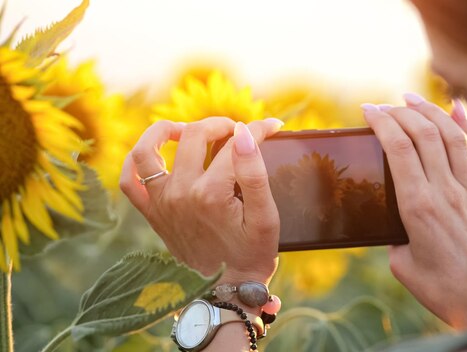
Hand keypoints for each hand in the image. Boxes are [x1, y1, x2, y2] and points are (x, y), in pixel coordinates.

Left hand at [120, 117, 283, 285]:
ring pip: (149, 150)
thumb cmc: (252, 253)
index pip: (235, 144)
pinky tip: (157, 153)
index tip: (273, 126)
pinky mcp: (153, 213)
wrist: (226, 290)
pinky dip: (135, 162)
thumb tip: (244, 132)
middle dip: (220, 124)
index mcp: (212, 193)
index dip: (258, 130)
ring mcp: (162, 202)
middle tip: (236, 131)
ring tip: (187, 129)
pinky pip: (130, 181)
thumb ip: (255, 172)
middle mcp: (181, 193)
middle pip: (195, 136)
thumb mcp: (266, 216)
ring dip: (166, 130)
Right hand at [363, 96, 466, 329]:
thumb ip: (395, 234)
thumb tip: (394, 219)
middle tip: (384, 105)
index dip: (382, 122)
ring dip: (431, 111)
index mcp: (418, 207)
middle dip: (400, 111)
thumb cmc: (439, 288)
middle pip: (424, 133)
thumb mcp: (401, 264)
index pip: (398, 148)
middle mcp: (445, 191)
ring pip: (452, 136)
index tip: (368, 110)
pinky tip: (458, 109)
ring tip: (412, 99)